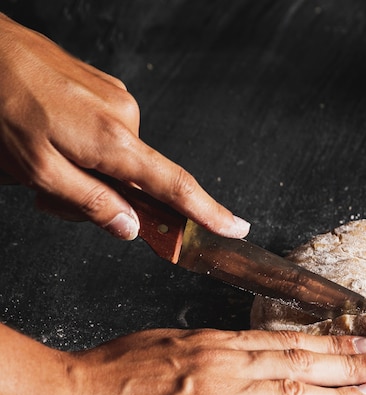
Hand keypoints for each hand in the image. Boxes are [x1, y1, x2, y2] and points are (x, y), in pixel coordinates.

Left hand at [0, 14, 248, 239]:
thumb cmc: (1, 104)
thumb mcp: (37, 170)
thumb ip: (89, 203)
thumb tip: (131, 227)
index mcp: (114, 142)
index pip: (176, 187)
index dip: (209, 212)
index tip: (236, 228)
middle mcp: (126, 118)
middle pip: (140, 180)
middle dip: (109, 198)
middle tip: (56, 198)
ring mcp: (118, 100)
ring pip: (120, 159)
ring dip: (93, 173)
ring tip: (46, 160)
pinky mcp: (105, 89)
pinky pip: (110, 135)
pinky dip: (89, 149)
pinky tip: (55, 139)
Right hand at [44, 329, 365, 394]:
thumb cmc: (116, 369)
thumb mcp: (170, 343)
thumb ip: (212, 350)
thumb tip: (246, 353)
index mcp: (216, 343)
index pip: (285, 341)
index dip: (328, 340)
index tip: (359, 338)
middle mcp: (226, 365)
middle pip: (300, 362)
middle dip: (348, 361)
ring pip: (294, 391)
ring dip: (341, 390)